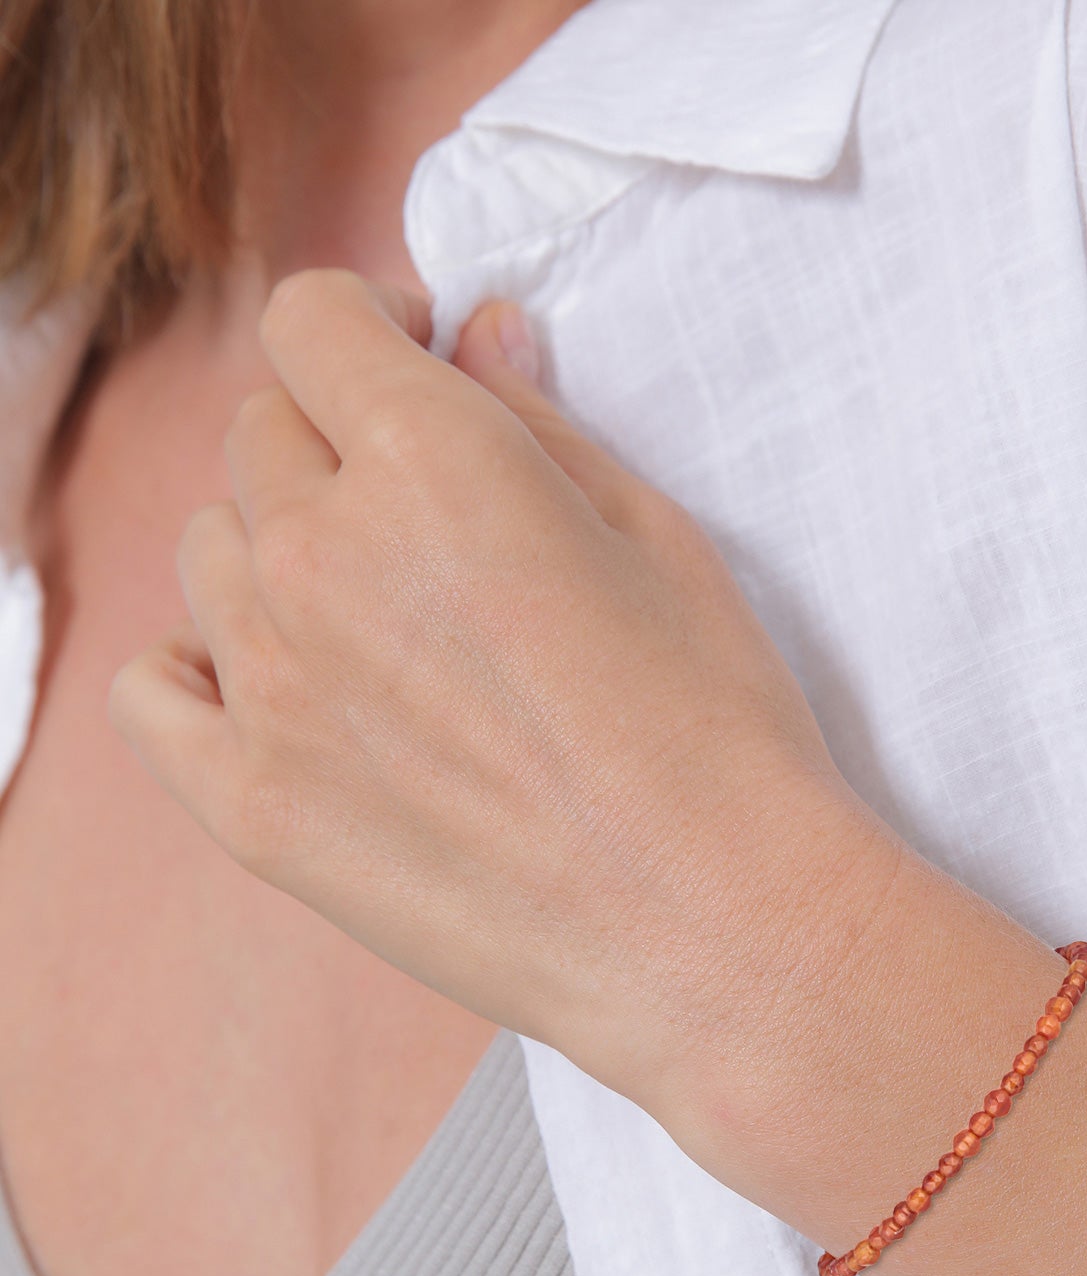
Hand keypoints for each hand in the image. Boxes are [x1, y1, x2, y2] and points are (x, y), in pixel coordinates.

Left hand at [107, 271, 900, 1121]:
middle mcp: (322, 559)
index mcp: (431, 464)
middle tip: (427, 508)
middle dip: (338, 440)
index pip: (312, 321)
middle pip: (262, 437)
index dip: (369, 325)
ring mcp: (272, 689)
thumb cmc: (715, 728)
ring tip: (382, 615)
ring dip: (281, 549)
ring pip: (211, 554)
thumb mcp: (657, 536)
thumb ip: (540, 422)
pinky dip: (201, 664)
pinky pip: (153, 692)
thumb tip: (478, 338)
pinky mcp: (254, 806)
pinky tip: (283, 681)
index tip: (412, 360)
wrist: (715, 924)